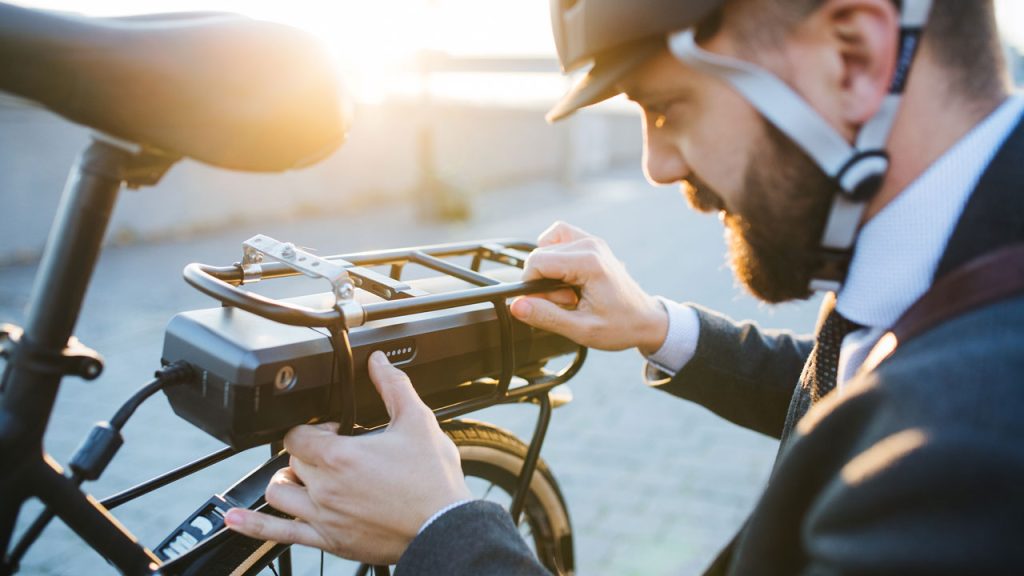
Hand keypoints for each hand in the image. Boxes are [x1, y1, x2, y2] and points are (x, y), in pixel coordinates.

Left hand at [223, 351, 471, 564]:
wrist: (444, 527)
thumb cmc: (432, 481)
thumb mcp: (417, 422)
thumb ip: (394, 386)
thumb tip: (379, 362)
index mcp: (340, 456)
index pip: (298, 434)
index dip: (313, 427)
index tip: (335, 430)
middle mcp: (324, 488)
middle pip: (290, 461)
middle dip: (307, 452)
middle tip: (335, 453)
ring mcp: (323, 518)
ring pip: (278, 494)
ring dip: (286, 481)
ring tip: (304, 477)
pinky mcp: (328, 541)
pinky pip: (278, 536)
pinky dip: (252, 526)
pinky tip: (234, 520)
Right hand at [511, 221, 667, 354]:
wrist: (646, 319)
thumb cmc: (620, 326)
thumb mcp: (581, 330)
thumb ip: (546, 316)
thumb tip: (516, 305)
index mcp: (589, 263)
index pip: (537, 262)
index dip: (532, 287)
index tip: (551, 305)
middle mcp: (590, 245)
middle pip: (540, 254)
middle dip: (543, 282)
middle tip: (569, 302)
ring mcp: (591, 241)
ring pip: (545, 245)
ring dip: (548, 269)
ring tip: (569, 290)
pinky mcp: (590, 243)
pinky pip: (557, 238)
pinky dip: (553, 255)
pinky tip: (563, 275)